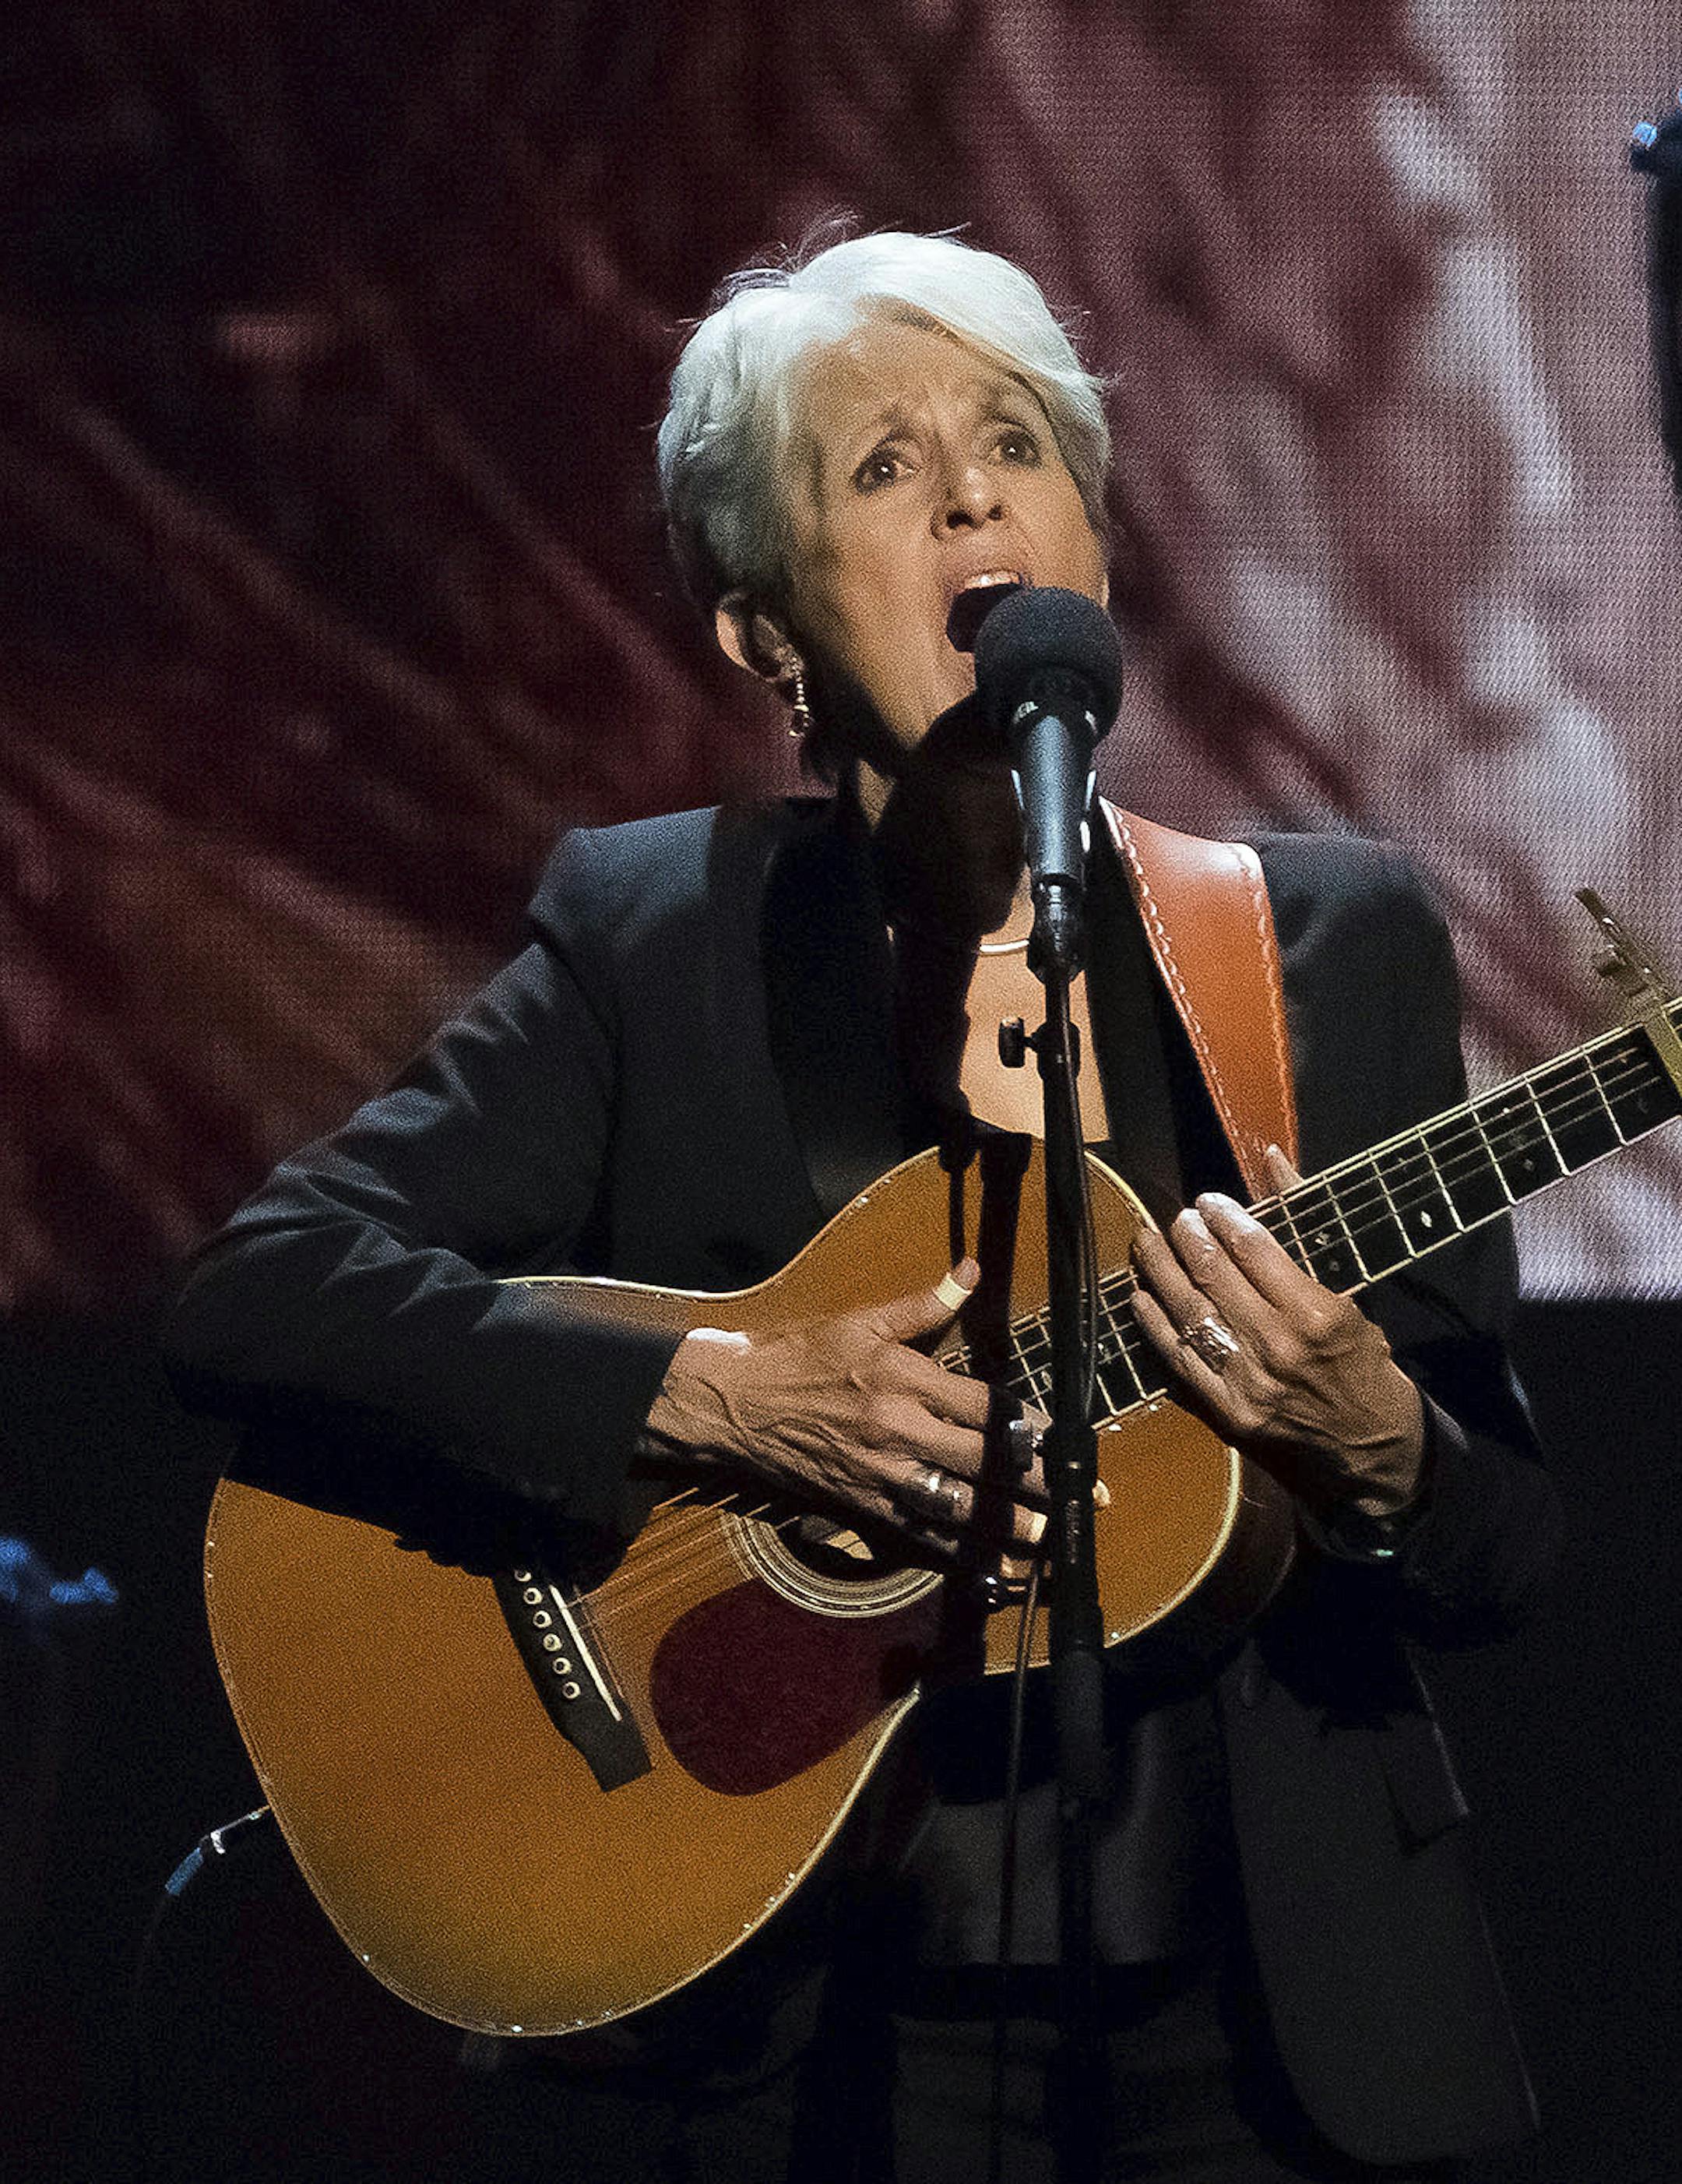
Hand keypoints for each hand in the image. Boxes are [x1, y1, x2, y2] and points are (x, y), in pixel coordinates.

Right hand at [641, 1260, 1049, 1560]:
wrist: (734, 1405)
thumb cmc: (797, 1358)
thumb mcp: (860, 1322)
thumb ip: (923, 1304)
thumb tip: (972, 1272)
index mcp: (903, 1381)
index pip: (983, 1407)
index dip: (1028, 1427)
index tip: (1061, 1440)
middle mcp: (899, 1432)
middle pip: (981, 1462)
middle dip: (1034, 1483)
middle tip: (1080, 1500)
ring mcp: (881, 1476)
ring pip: (956, 1508)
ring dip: (1005, 1529)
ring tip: (1048, 1542)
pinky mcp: (862, 1508)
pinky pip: (919, 1540)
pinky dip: (958, 1559)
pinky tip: (991, 1573)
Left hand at [1129, 1148, 1424, 1521]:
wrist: (1373, 1451)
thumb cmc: (1366, 1367)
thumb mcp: (1351, 1295)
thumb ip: (1304, 1225)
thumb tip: (1272, 1160)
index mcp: (1317, 1312)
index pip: (1253, 1247)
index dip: (1222, 1216)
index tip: (1209, 1201)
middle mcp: (1278, 1344)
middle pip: (1212, 1274)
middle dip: (1186, 1237)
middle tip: (1177, 1218)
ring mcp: (1248, 1380)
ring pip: (1187, 1311)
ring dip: (1159, 1270)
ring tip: (1147, 1242)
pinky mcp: (1227, 1410)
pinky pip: (1178, 1357)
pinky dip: (1153, 1322)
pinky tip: (1140, 1296)